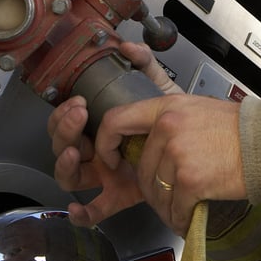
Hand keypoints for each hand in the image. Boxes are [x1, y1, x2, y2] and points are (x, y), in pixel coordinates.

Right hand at [47, 42, 182, 226]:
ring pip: (71, 176)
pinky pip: (95, 210)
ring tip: (75, 151)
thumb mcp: (158, 88)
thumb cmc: (172, 119)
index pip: (66, 122)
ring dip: (65, 164)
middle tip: (78, 115)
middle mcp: (97, 152)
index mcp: (99, 128)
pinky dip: (83, 214)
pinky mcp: (119, 195)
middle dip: (63, 130)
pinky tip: (78, 209)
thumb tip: (128, 46)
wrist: (198, 143)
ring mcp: (105, 174)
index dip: (64, 114)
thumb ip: (144, 64)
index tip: (78, 102)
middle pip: (63, 146)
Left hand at [94, 92, 245, 235]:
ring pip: (155, 192)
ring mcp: (178, 155)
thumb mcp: (196, 108)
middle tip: (168, 190)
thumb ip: (168, 119)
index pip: (116, 120)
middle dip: (152, 186)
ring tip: (182, 204)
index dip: (106, 143)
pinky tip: (190, 213)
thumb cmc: (238, 128)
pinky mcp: (190, 180)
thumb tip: (146, 139)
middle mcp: (168, 128)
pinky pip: (174, 208)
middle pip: (141, 167)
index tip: (112, 156)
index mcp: (167, 108)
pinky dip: (181, 217)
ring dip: (167, 205)